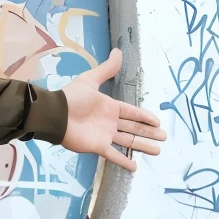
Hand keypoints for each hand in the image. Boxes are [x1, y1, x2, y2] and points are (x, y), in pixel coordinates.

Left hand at [61, 47, 165, 171]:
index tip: (158, 122)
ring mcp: (104, 135)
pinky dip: (124, 161)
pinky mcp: (97, 146)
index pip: (132, 113)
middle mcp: (109, 122)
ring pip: (128, 141)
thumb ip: (106, 69)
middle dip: (148, 133)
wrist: (55, 115)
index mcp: (109, 107)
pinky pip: (113, 155)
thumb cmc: (72, 98)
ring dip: (142, 146)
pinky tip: (135, 167)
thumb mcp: (90, 80)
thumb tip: (118, 52)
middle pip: (133, 128)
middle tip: (164, 137)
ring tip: (157, 151)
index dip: (145, 117)